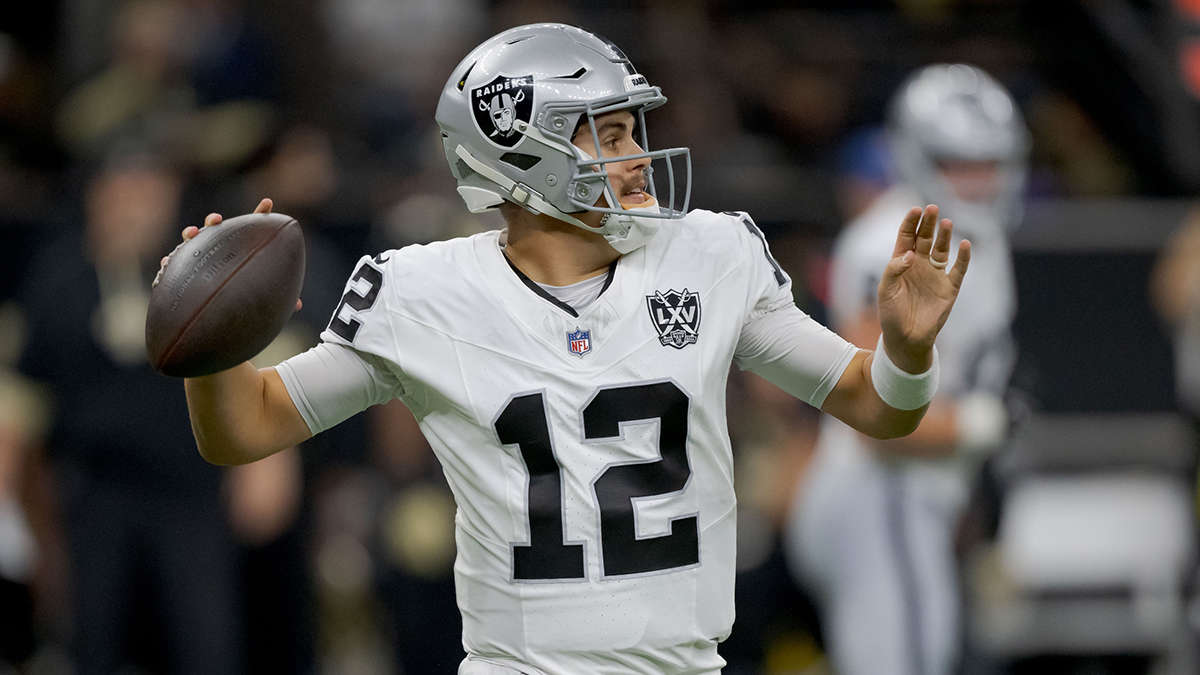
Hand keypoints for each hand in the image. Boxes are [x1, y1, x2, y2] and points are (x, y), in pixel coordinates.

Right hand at [151, 199, 298, 309]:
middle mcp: (217, 251)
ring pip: (192, 241)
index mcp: (239, 251)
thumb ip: (275, 296)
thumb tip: (298, 305)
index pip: (249, 230)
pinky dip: (170, 261)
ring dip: (191, 234)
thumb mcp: (260, 297)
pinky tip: (168, 261)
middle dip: (213, 221)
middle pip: (215, 230)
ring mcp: (198, 259)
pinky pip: (173, 265)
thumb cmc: (241, 303)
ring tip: (193, 233)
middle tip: (216, 220)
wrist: (215, 319)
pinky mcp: (182, 273)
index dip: (260, 215)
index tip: (268, 203)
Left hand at [876, 204, 969, 372]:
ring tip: (947, 222)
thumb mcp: (885, 290)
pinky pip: (959, 270)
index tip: (915, 210)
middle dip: (928, 223)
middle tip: (932, 208)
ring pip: (942, 250)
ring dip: (945, 236)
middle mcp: (919, 265)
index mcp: (901, 263)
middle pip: (925, 238)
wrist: (905, 339)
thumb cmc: (891, 314)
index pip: (907, 237)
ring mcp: (935, 276)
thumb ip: (894, 269)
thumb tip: (910, 254)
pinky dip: (963, 257)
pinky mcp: (949, 288)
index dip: (911, 223)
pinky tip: (965, 244)